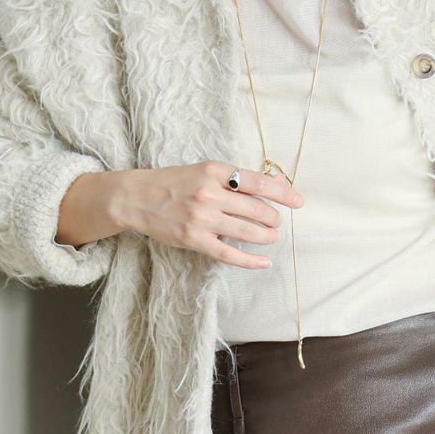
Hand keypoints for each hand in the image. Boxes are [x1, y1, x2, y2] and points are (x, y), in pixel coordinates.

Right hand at [70, 161, 303, 269]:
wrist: (136, 198)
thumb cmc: (175, 182)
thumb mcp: (206, 171)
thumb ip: (239, 178)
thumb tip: (276, 182)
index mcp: (214, 171)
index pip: (258, 182)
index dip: (283, 193)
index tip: (298, 201)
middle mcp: (209, 193)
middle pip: (257, 209)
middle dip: (274, 218)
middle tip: (277, 222)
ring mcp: (202, 218)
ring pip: (247, 231)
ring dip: (266, 236)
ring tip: (272, 237)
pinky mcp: (194, 240)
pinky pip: (230, 254)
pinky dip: (250, 260)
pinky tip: (264, 262)